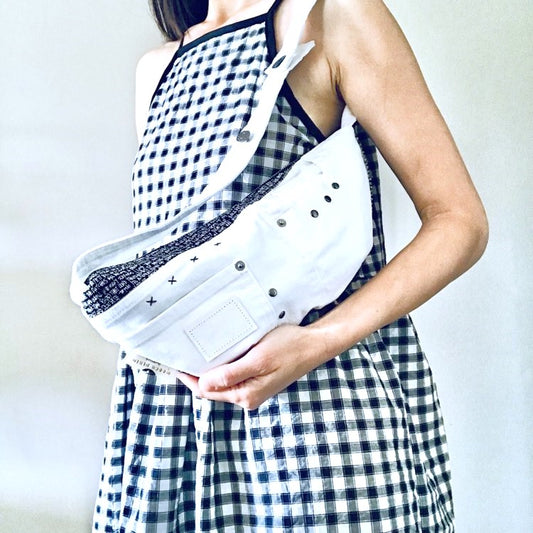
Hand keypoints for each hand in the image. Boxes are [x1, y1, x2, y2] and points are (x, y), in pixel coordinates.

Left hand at [177, 324, 325, 409]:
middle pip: (212, 389)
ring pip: (221, 383)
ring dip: (208, 370)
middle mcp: (248, 397)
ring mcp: (253, 390)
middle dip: (195, 374)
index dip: (188, 377)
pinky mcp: (258, 381)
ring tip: (195, 353)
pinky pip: (232, 377)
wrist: (314, 345)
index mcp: (246, 395)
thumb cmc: (289, 348)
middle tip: (181, 355)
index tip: (174, 363)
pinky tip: (218, 354)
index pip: (206, 390)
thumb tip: (203, 384)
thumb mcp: (258, 359)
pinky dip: (221, 367)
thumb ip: (231, 374)